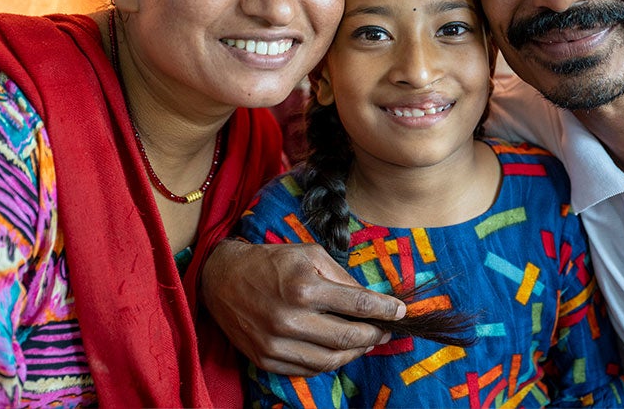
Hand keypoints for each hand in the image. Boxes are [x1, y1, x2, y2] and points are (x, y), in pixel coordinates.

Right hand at [202, 238, 405, 375]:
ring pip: (331, 360)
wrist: (222, 279)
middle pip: (348, 338)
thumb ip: (342, 278)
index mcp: (304, 287)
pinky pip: (308, 370)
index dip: (385, 310)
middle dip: (375, 335)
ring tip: (366, 341)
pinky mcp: (266, 359)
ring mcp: (276, 343)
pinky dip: (330, 362)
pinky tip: (339, 350)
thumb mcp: (310, 254)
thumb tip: (371, 298)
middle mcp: (290, 319)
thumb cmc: (271, 261)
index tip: (401, 311)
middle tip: (386, 330)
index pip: (357, 304)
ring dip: (356, 352)